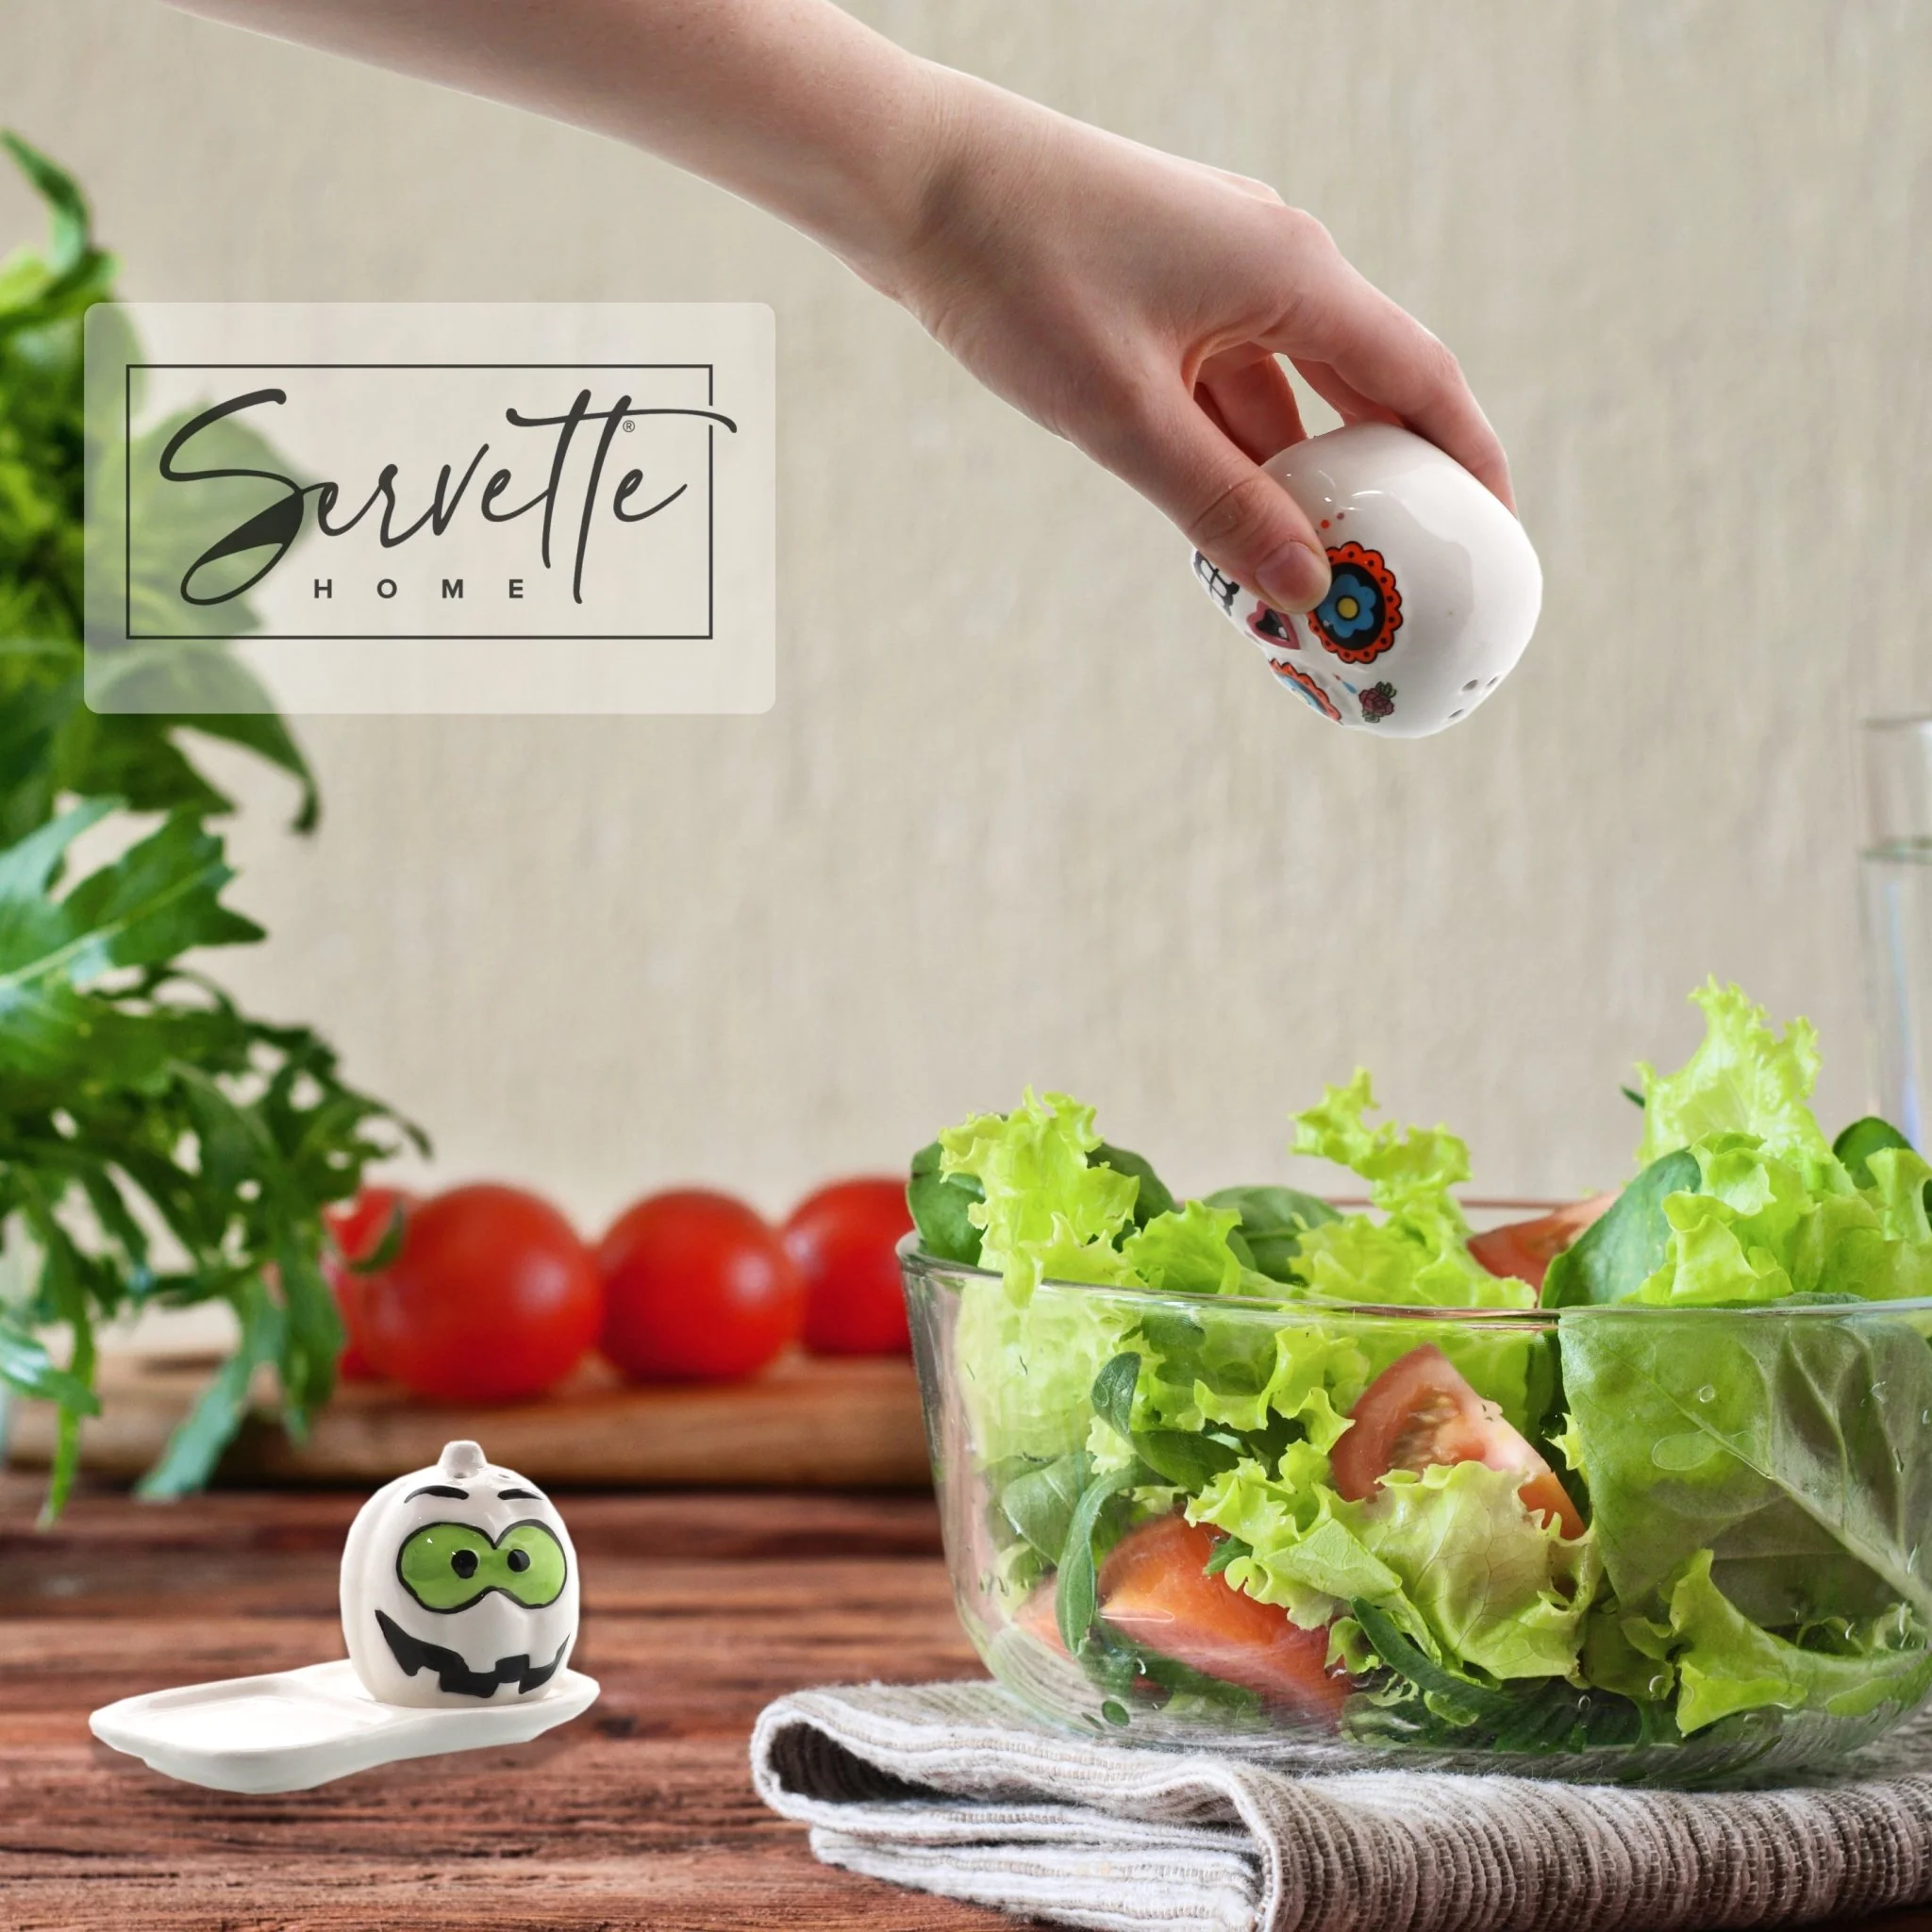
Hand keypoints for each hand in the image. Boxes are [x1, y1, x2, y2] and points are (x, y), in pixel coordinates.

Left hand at [861, 72, 1513, 614]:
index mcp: (1293, 274)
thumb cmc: (1017, 276)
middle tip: (1407, 569)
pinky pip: (1229, 383)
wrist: (911, 180)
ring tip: (1315, 568)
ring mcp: (1217, 271)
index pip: (1421, 380)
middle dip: (1389, 482)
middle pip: (1365, 388)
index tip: (1497, 534)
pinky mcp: (1164, 289)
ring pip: (1287, 395)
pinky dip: (1238, 451)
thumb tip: (1306, 587)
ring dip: (1301, 477)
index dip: (1469, 462)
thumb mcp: (1124, 416)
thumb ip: (1219, 506)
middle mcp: (1273, 262)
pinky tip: (1229, 517)